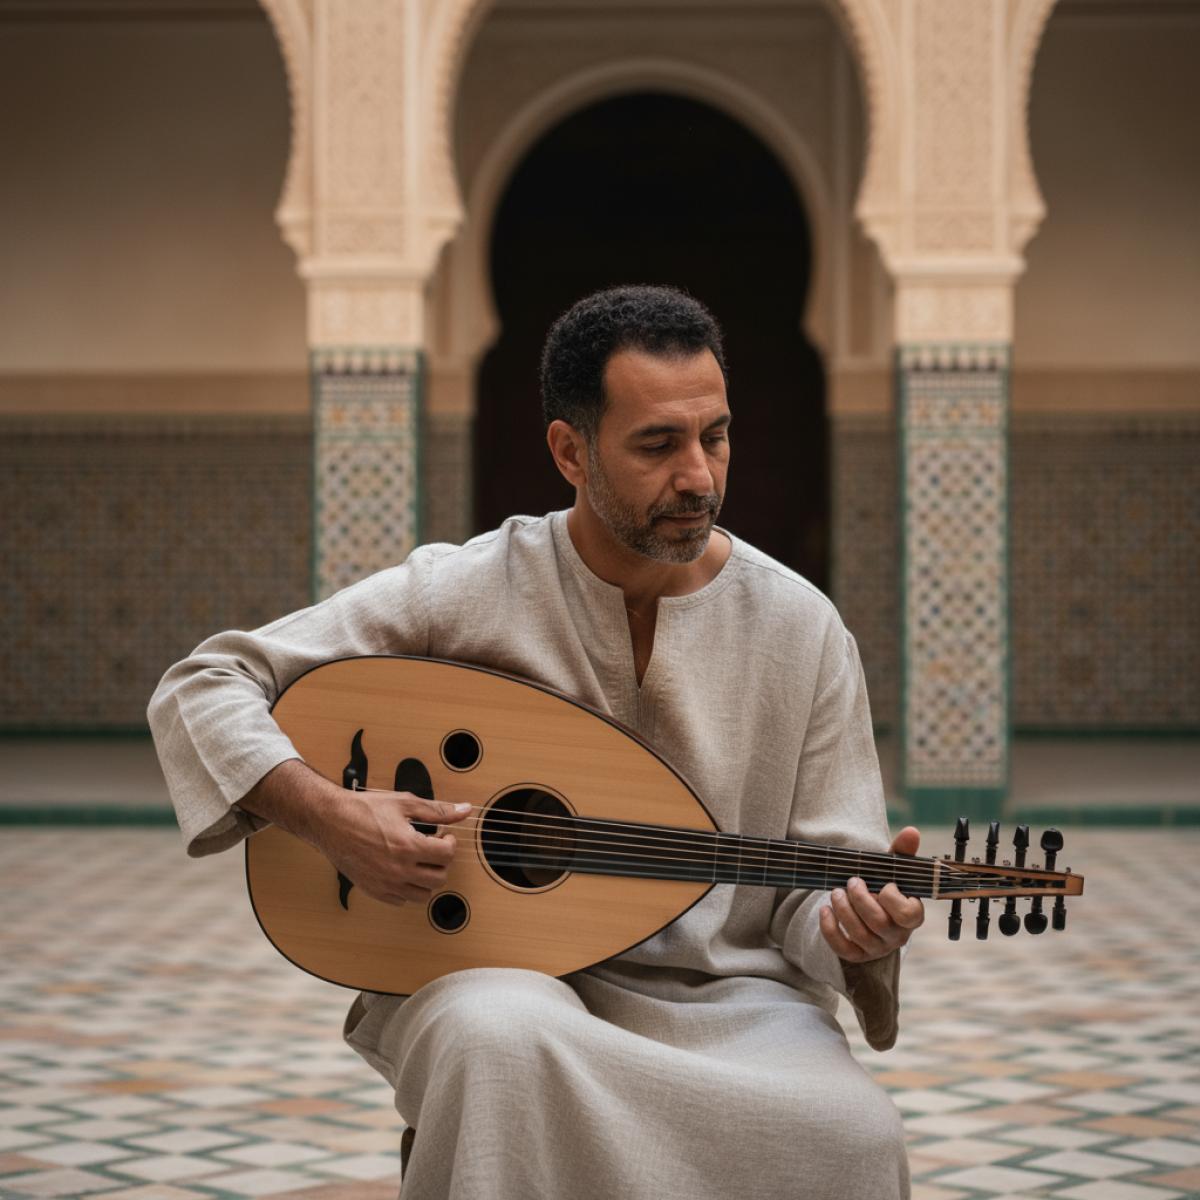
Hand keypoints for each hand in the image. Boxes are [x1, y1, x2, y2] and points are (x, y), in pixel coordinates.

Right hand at [321, 787, 472, 906]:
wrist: (330, 821)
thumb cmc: (364, 810)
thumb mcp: (405, 804)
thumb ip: (438, 810)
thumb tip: (464, 811)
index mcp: (408, 846)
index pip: (447, 855)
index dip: (450, 842)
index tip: (443, 835)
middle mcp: (398, 870)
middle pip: (439, 878)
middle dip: (441, 861)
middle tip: (433, 847)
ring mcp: (385, 884)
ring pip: (423, 895)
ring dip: (427, 878)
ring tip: (419, 860)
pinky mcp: (374, 891)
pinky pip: (401, 900)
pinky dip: (407, 888)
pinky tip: (402, 870)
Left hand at [819, 826, 924, 963]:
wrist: (869, 908)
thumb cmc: (884, 885)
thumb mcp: (892, 869)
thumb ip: (902, 851)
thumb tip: (912, 831)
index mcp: (912, 916)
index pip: (907, 914)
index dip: (891, 897)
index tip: (883, 883)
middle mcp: (897, 935)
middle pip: (878, 922)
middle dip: (860, 898)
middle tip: (851, 882)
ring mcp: (877, 948)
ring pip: (859, 934)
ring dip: (843, 909)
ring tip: (836, 891)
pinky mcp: (858, 954)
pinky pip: (843, 949)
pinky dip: (830, 929)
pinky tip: (824, 910)